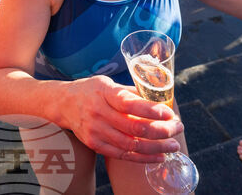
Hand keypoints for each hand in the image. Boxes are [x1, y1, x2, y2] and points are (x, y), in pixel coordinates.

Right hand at [63, 76, 182, 162]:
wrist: (64, 104)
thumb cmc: (92, 91)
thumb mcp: (109, 83)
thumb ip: (131, 92)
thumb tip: (159, 98)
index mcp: (104, 93)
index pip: (129, 103)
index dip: (151, 110)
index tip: (169, 113)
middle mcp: (98, 113)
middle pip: (134, 127)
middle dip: (161, 130)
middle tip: (177, 128)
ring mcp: (96, 131)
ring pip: (131, 144)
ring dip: (157, 147)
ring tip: (173, 145)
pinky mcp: (95, 145)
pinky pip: (123, 155)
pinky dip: (144, 158)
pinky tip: (159, 156)